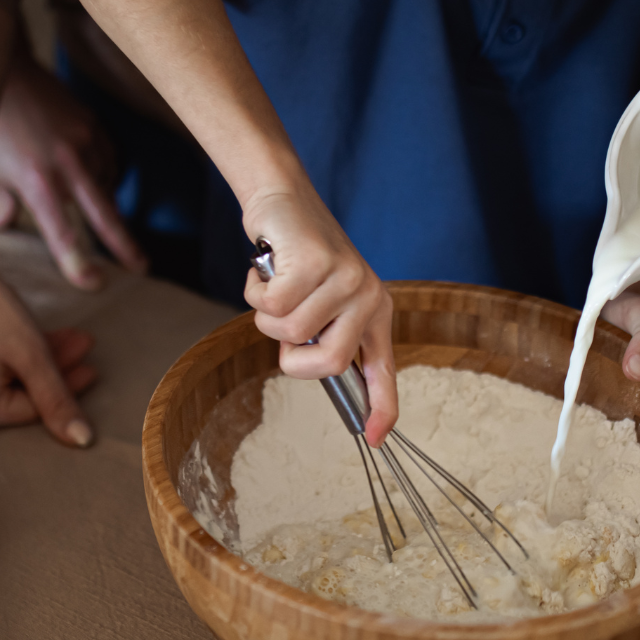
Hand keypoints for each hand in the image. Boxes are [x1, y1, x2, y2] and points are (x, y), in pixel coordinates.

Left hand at [0, 56, 146, 289]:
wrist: (4, 72)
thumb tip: (3, 226)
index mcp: (36, 180)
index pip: (60, 232)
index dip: (77, 262)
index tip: (93, 284)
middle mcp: (66, 163)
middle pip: (104, 215)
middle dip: (124, 245)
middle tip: (142, 268)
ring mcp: (84, 142)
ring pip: (105, 187)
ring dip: (101, 204)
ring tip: (94, 213)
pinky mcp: (94, 126)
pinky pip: (108, 161)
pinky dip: (103, 175)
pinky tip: (91, 180)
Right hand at [0, 258, 98, 444]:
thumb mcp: (32, 356)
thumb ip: (58, 401)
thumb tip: (83, 441)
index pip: (32, 410)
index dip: (68, 389)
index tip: (94, 368)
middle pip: (17, 394)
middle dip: (55, 368)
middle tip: (84, 344)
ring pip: (4, 379)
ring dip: (37, 359)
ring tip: (67, 335)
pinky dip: (10, 356)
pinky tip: (33, 336)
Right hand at [241, 187, 397, 445]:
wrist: (284, 200)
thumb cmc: (297, 258)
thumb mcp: (323, 299)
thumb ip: (326, 333)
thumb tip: (320, 373)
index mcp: (375, 312)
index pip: (383, 370)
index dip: (381, 406)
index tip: (374, 438)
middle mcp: (369, 297)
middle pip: (329, 363)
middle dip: (292, 356)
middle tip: (283, 324)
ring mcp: (346, 278)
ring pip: (291, 333)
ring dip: (267, 315)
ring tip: (275, 286)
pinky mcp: (316, 262)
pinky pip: (273, 305)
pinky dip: (256, 292)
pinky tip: (266, 268)